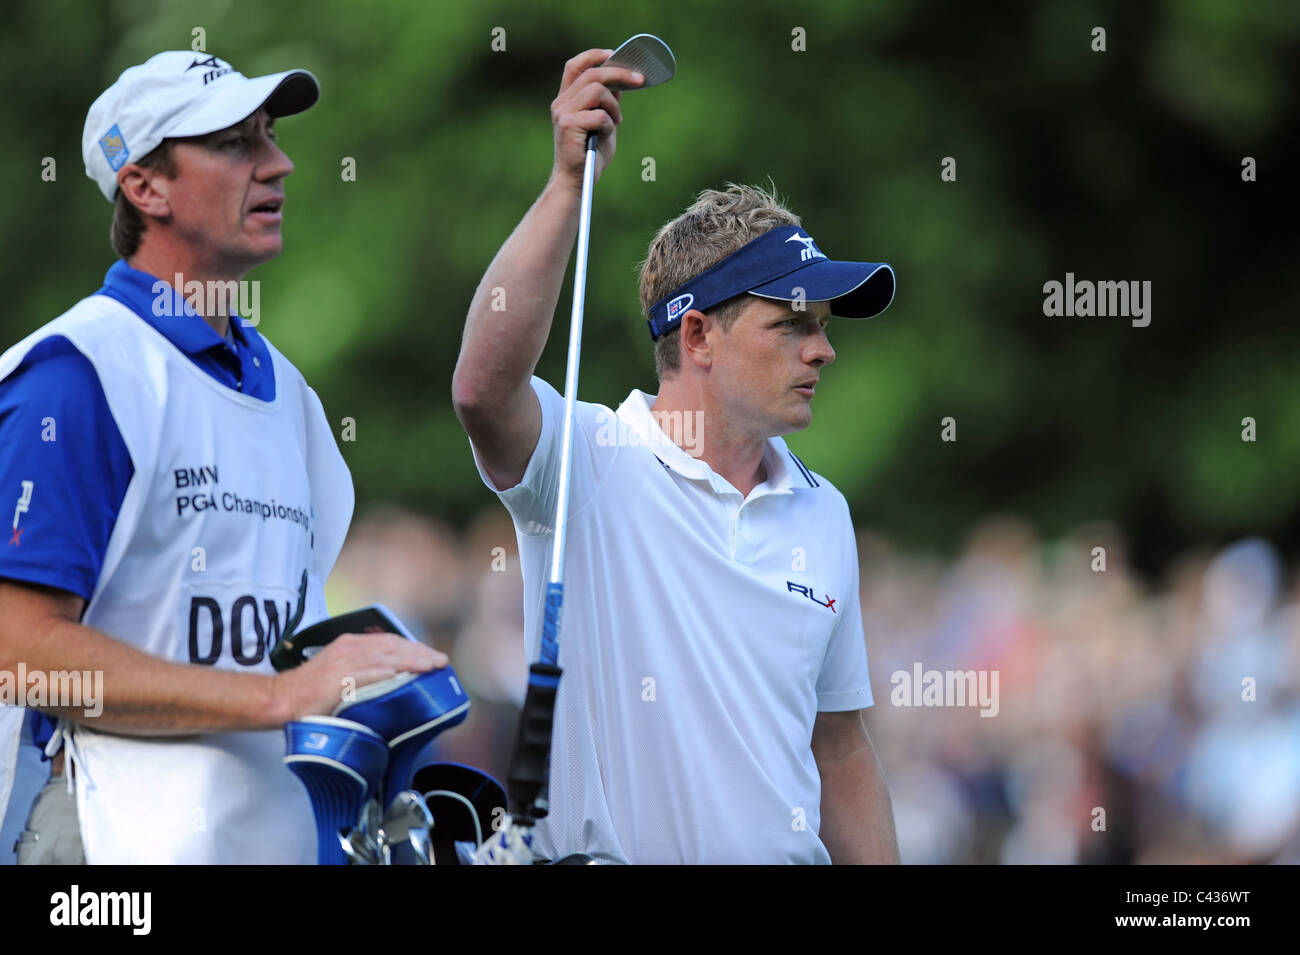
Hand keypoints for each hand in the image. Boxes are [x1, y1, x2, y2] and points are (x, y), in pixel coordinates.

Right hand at [272, 632, 447, 720]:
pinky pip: (364, 675)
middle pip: (393, 646)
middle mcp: (350, 648)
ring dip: (410, 661)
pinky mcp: (336, 679)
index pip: (390, 641)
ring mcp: (343, 663)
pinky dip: (382, 674)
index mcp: (351, 644)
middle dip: (420, 653)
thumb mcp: (341, 673)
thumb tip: (393, 679)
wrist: (281, 699)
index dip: (414, 647)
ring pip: (384, 658)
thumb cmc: (311, 692)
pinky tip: (400, 676)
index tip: (433, 656)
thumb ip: (364, 671)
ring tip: (431, 666)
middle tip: (442, 662)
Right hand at [549, 48, 643, 189]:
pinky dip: (609, 124)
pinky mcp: (569, 126)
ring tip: (616, 122)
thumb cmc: (590, 155)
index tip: (613, 55)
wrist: (576, 182)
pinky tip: (606, 135)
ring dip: (614, 106)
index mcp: (566, 99)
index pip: (575, 66)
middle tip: (640, 80)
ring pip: (597, 90)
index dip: (594, 56)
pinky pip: (599, 115)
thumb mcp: (602, 123)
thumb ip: (607, 103)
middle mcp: (561, 103)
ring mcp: (563, 113)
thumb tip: (621, 82)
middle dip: (620, 74)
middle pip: (592, 74)